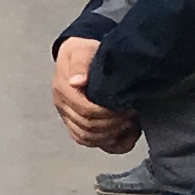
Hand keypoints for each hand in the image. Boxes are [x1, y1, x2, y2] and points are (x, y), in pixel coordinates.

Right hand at [51, 36, 138, 152]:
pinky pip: (89, 142)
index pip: (85, 111)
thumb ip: (80, 64)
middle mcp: (62, 106)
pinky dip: (109, 143)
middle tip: (131, 113)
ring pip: (87, 138)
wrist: (81, 55)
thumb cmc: (85, 52)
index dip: (108, 113)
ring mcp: (67, 117)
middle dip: (112, 124)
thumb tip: (76, 81)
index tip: (127, 106)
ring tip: (128, 123)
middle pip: (87, 128)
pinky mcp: (75, 124)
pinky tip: (124, 136)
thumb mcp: (83, 51)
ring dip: (110, 135)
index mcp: (63, 89)